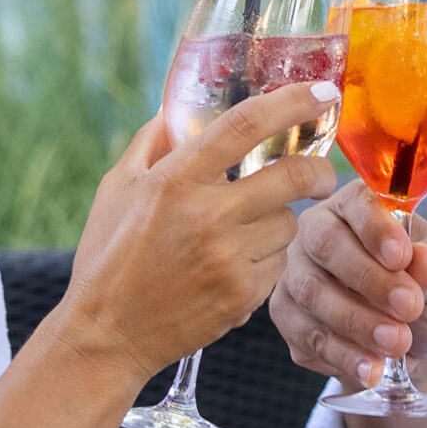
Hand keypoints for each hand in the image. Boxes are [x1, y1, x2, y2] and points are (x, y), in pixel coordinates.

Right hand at [50, 85, 338, 386]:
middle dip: (319, 171)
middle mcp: (207, 216)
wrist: (105, 336)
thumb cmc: (108, 257)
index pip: (247, 125)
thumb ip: (151, 142)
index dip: (291, 102)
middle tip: (320, 174)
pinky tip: (235, 266)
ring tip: (245, 231)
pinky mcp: (243, 296)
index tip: (321, 92)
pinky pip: (279, 263)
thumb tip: (179, 105)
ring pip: (289, 223)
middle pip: (293, 175)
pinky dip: (267, 259)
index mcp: (176, 179)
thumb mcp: (117, 188)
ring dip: (279, 220)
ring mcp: (229, 259)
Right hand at [271, 179, 426, 392]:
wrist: (416, 341)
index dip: (376, 229)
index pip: (358, 204)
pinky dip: (342, 355)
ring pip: (313, 295)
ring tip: (397, 344)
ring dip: (357, 322)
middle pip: (327, 247)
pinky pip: (308, 337)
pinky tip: (370, 368)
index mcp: (356, 207)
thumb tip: (424, 260)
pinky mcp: (290, 321)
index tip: (402, 257)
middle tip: (409, 307)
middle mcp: (316, 234)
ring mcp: (297, 277)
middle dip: (369, 280)